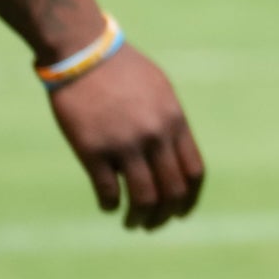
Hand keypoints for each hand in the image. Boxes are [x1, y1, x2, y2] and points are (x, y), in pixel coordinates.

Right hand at [48, 47, 205, 229]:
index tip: (181, 212)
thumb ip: (171, 123)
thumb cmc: (123, 70)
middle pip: (172, 191)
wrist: (84, 53)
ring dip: (140, 218)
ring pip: (143, 198)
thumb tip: (176, 156)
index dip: (189, 199)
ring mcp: (125, 144)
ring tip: (132, 223)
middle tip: (153, 225)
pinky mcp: (93, 151)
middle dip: (165, 215)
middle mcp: (155, 135)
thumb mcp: (160, 92)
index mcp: (175, 121)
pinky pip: (108, 192)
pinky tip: (108, 205)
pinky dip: (111, 205)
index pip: (194, 172)